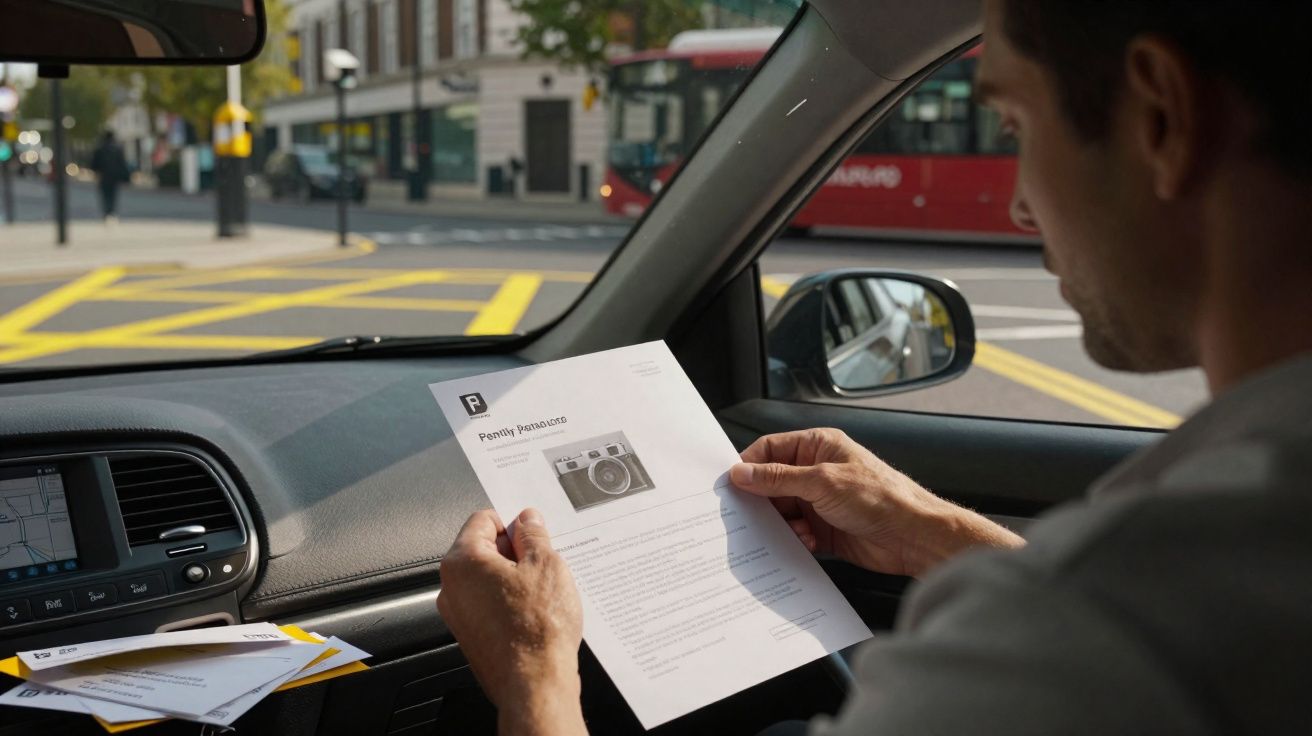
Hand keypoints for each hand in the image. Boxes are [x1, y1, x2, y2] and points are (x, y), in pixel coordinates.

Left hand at [437, 508, 587, 735]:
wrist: (535, 683)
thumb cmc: (536, 630)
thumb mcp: (546, 564)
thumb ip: (534, 535)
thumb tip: (528, 521)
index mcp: (463, 562)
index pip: (483, 520)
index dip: (512, 522)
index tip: (532, 533)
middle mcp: (452, 588)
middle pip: (483, 550)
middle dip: (514, 552)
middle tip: (543, 562)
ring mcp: (459, 616)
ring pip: (488, 580)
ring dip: (514, 579)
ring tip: (542, 591)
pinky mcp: (472, 637)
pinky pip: (489, 606)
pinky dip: (510, 603)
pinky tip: (535, 613)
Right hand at [731, 429, 1023, 577]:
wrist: (914, 536)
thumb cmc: (880, 497)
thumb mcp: (821, 482)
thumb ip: (778, 478)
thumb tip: (742, 472)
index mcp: (818, 446)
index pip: (771, 449)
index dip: (750, 465)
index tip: (732, 484)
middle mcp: (817, 472)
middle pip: (772, 482)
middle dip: (762, 499)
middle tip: (747, 514)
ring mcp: (821, 501)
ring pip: (782, 511)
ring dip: (780, 523)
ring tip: (789, 530)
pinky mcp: (825, 529)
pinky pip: (795, 533)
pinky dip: (794, 539)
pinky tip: (805, 542)